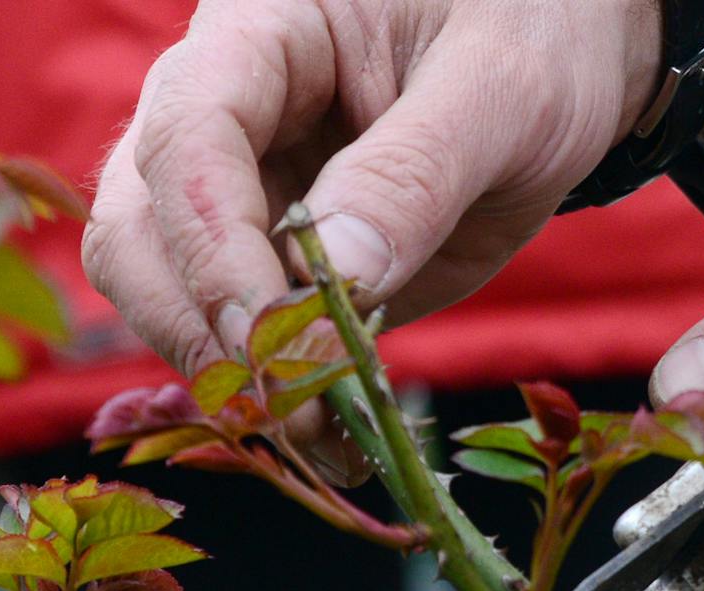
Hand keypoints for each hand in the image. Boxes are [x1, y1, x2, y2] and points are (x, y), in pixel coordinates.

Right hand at [82, 0, 703, 481]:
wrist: (564, 63)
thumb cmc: (535, 37)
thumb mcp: (501, 90)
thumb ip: (417, 174)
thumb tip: (338, 275)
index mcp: (260, 35)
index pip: (187, 139)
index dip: (213, 246)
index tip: (272, 335)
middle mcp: (222, 113)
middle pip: (140, 230)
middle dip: (206, 329)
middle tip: (300, 408)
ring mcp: (242, 193)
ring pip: (166, 295)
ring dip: (231, 378)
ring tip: (328, 437)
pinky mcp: (282, 263)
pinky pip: (245, 335)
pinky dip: (280, 394)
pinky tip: (341, 438)